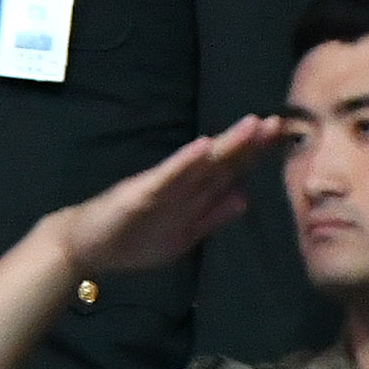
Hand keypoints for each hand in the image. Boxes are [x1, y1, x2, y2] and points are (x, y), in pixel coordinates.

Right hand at [44, 116, 290, 278]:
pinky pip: (167, 177)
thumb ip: (212, 216)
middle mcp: (181, 185)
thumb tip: (244, 197)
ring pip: (200, 164)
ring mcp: (161, 186)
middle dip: (250, 143)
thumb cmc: (132, 238)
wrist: (85, 246)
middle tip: (278, 122)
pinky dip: (184, 163)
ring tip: (251, 126)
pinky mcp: (140, 193)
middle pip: (222, 161)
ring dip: (226, 144)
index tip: (284, 140)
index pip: (230, 171)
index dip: (256, 156)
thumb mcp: (183, 234)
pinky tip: (202, 148)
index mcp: (192, 195)